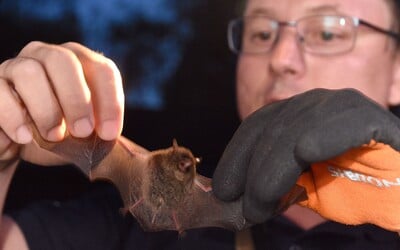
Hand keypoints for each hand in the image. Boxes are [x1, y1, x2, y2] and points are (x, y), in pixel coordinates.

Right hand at [0, 41, 123, 166]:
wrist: (19, 145)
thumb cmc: (58, 135)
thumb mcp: (82, 135)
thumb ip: (96, 130)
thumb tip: (106, 134)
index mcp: (80, 63)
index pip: (102, 69)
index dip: (110, 101)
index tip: (109, 133)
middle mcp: (47, 56)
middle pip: (63, 60)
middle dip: (77, 99)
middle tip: (83, 132)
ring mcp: (16, 66)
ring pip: (30, 72)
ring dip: (47, 109)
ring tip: (54, 137)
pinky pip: (0, 93)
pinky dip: (15, 118)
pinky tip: (25, 137)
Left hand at [212, 88, 399, 223]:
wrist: (398, 187)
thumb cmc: (354, 189)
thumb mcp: (305, 186)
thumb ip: (276, 183)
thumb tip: (238, 195)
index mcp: (298, 114)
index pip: (257, 125)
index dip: (235, 155)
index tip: (223, 188)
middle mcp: (316, 103)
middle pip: (270, 128)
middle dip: (249, 171)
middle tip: (243, 208)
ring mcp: (343, 106)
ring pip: (294, 131)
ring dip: (271, 173)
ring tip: (261, 206)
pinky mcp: (370, 117)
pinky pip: (339, 124)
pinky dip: (319, 138)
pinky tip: (306, 153)